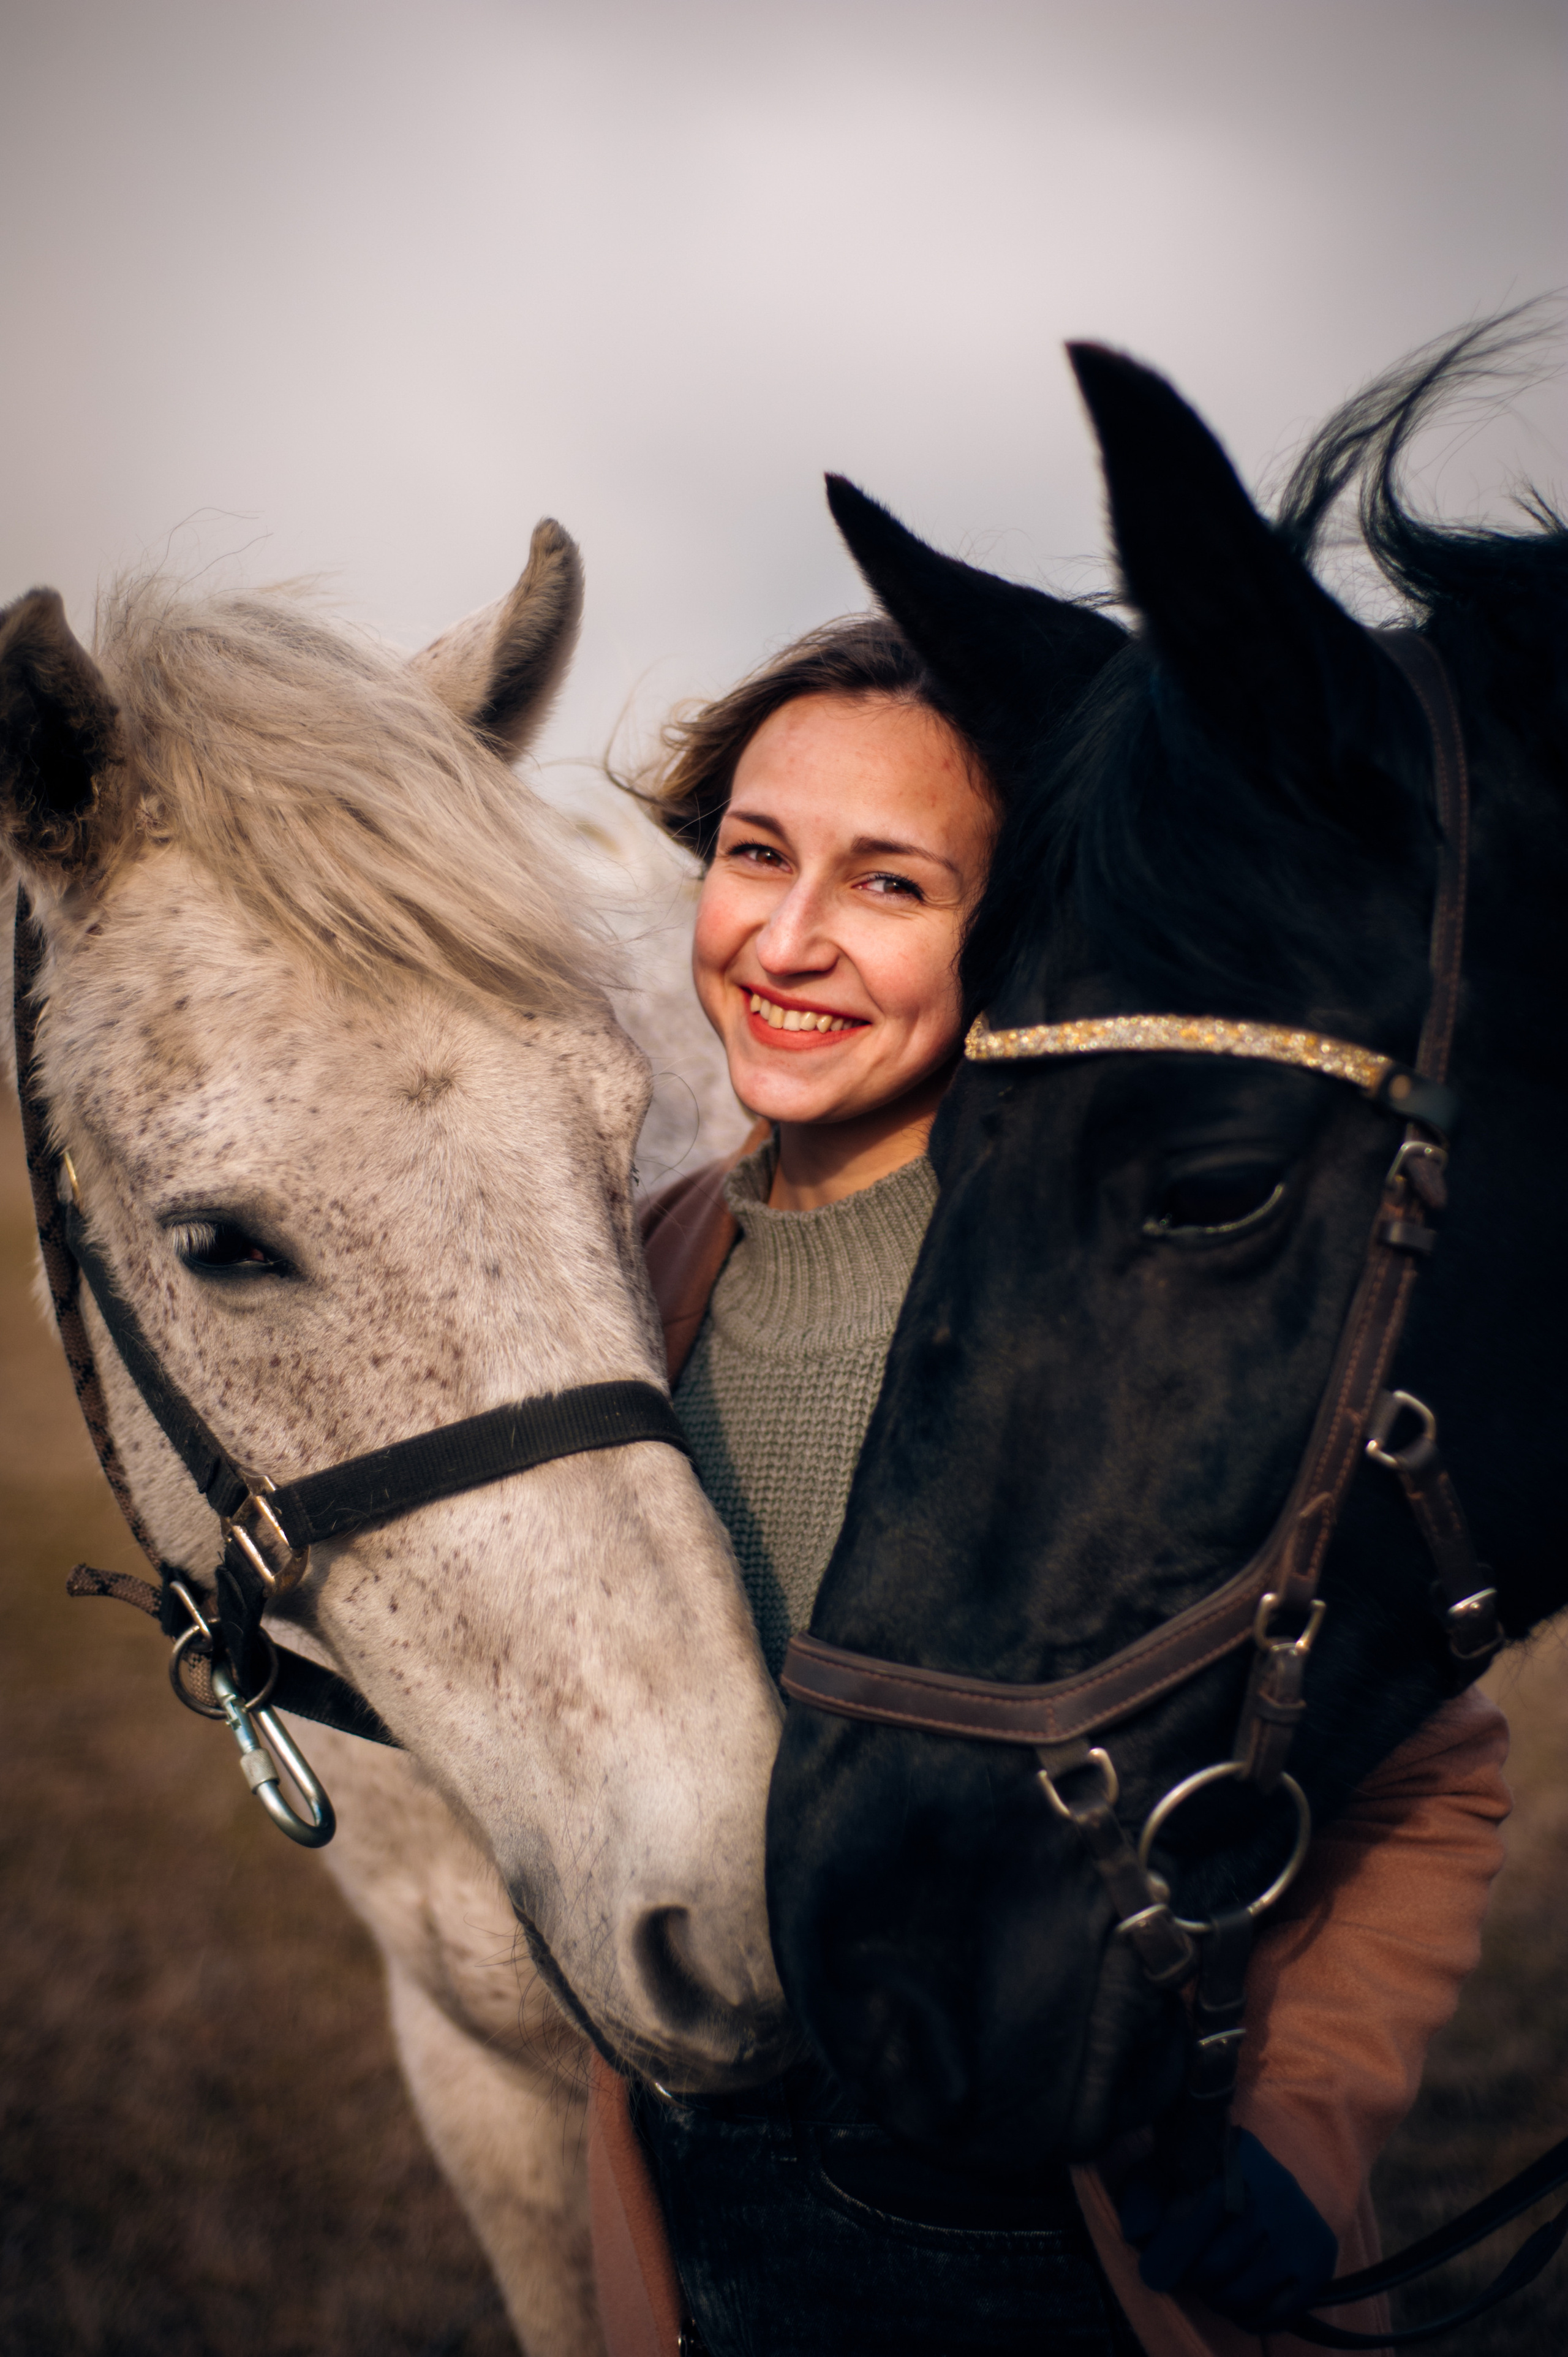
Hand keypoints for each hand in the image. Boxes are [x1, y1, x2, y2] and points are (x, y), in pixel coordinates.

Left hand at [1117, 2129, 1338, 2327]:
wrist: (1263, 2172)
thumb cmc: (1203, 2176)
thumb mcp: (1167, 2173)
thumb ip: (1144, 2198)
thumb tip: (1136, 2235)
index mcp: (1234, 2159)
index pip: (1194, 2218)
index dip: (1169, 2252)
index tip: (1152, 2272)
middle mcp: (1276, 2190)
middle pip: (1216, 2265)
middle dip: (1194, 2278)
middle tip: (1189, 2273)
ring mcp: (1301, 2227)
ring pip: (1244, 2293)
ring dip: (1219, 2299)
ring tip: (1212, 2285)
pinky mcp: (1319, 2259)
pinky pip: (1279, 2312)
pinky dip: (1253, 2318)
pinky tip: (1239, 2305)